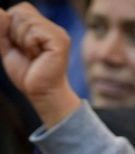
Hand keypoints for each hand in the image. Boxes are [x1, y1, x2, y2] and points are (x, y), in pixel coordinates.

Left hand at [0, 4, 79, 124]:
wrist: (41, 93)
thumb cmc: (27, 72)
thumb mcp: (7, 44)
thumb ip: (2, 27)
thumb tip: (1, 13)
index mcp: (43, 27)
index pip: (21, 9)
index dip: (12, 27)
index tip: (22, 47)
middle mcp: (53, 27)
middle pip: (21, 12)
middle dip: (16, 33)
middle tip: (28, 53)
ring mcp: (58, 33)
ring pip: (25, 21)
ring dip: (22, 41)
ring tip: (33, 56)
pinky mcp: (60, 41)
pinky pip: (33, 33)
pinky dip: (29, 45)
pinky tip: (38, 57)